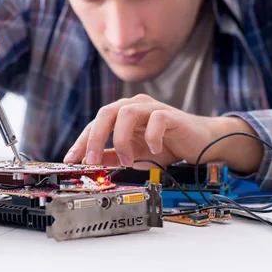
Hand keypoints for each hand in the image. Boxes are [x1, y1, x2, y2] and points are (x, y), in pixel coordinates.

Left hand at [63, 94, 263, 171]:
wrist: (199, 144)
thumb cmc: (167, 147)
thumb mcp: (134, 156)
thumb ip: (112, 157)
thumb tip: (90, 164)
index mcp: (123, 115)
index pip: (96, 123)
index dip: (82, 141)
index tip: (71, 159)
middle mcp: (135, 107)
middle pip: (107, 112)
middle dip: (95, 136)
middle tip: (92, 160)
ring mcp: (153, 108)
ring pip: (127, 113)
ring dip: (121, 139)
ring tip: (126, 160)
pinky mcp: (171, 115)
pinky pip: (156, 119)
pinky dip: (151, 136)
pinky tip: (154, 150)